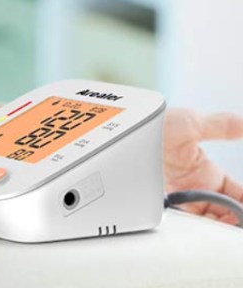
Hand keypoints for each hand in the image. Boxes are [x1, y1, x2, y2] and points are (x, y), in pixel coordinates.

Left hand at [163, 107, 242, 224]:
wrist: (122, 131)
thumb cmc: (155, 125)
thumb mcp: (191, 123)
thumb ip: (220, 127)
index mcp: (208, 173)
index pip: (238, 196)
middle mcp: (195, 189)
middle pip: (224, 214)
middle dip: (233, 221)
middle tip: (235, 223)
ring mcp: (178, 198)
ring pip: (204, 222)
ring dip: (215, 227)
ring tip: (219, 228)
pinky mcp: (161, 206)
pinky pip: (181, 224)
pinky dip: (192, 229)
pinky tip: (196, 228)